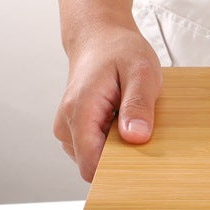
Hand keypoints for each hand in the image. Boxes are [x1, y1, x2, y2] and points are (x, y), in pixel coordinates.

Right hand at [54, 22, 162, 181]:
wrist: (99, 37)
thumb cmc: (120, 51)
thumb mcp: (141, 72)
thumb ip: (138, 105)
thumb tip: (135, 137)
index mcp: (80, 111)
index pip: (91, 165)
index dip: (118, 172)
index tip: (142, 165)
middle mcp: (66, 124)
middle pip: (95, 167)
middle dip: (122, 159)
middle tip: (142, 133)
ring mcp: (68, 130)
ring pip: (95, 161)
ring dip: (118, 151)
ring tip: (130, 121)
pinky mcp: (74, 132)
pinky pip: (96, 152)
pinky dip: (113, 144)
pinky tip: (122, 123)